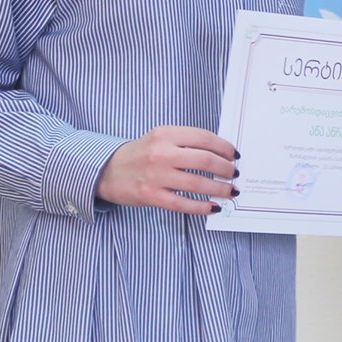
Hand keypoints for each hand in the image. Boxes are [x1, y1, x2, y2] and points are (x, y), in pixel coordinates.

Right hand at [97, 126, 237, 214]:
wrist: (107, 171)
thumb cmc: (140, 154)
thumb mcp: (160, 139)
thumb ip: (185, 142)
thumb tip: (220, 154)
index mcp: (166, 134)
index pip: (204, 138)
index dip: (225, 147)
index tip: (235, 155)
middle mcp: (161, 153)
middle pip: (205, 160)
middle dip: (225, 169)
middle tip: (234, 174)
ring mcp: (156, 175)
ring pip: (197, 184)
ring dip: (219, 189)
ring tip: (230, 191)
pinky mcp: (151, 196)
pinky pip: (183, 204)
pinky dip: (202, 207)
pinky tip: (213, 207)